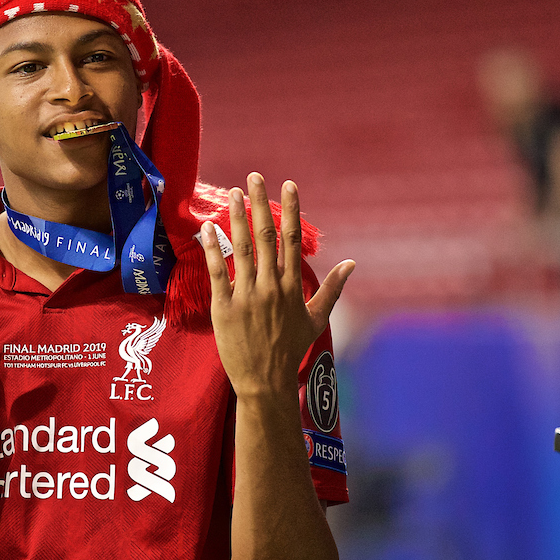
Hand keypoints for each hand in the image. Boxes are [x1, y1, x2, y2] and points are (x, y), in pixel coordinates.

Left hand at [200, 173, 353, 396]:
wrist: (264, 382)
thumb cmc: (290, 350)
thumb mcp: (316, 319)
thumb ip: (332, 289)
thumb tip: (352, 264)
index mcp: (292, 287)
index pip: (292, 240)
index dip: (290, 210)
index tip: (287, 184)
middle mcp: (271, 287)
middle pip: (266, 236)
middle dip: (260, 203)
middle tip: (254, 177)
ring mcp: (246, 296)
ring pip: (241, 249)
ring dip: (236, 218)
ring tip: (231, 192)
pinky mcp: (224, 308)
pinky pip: (217, 272)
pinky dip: (211, 248)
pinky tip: (207, 226)